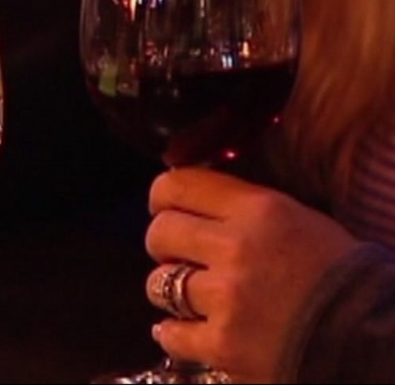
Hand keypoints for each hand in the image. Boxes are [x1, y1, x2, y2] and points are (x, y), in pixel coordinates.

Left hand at [145, 168, 359, 382]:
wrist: (377, 342)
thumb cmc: (346, 279)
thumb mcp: (302, 221)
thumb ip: (247, 210)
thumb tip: (197, 202)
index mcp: (260, 210)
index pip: (177, 186)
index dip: (162, 197)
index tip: (165, 208)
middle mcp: (236, 248)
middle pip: (159, 232)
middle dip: (164, 244)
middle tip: (180, 256)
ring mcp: (227, 300)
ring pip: (158, 283)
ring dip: (172, 291)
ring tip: (196, 297)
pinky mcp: (222, 346)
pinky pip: (170, 333)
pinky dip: (176, 333)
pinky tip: (191, 331)